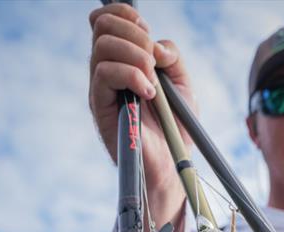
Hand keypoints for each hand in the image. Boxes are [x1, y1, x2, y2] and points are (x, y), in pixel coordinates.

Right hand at [88, 3, 195, 191]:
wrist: (171, 164)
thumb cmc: (176, 128)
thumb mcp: (183, 86)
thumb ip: (172, 58)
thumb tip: (155, 46)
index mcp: (124, 60)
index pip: (109, 19)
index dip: (127, 16)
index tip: (149, 37)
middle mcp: (108, 69)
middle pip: (103, 26)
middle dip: (135, 35)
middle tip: (154, 62)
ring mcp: (101, 87)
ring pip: (103, 46)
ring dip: (135, 56)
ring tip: (153, 81)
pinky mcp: (100, 105)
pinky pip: (105, 73)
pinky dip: (132, 76)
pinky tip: (148, 94)